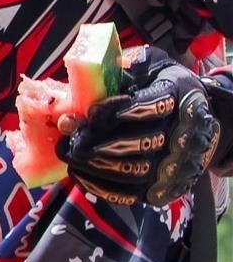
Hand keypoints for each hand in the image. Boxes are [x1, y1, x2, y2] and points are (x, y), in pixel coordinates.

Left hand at [57, 46, 218, 206]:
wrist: (195, 123)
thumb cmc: (162, 88)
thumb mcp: (150, 67)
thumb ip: (122, 71)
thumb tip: (81, 83)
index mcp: (179, 97)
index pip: (152, 107)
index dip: (118, 111)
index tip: (90, 113)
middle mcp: (183, 134)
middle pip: (141, 143)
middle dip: (99, 142)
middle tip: (70, 139)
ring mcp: (175, 164)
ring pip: (134, 172)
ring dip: (94, 165)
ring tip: (67, 152)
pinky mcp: (163, 189)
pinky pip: (130, 193)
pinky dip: (100, 185)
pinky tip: (77, 171)